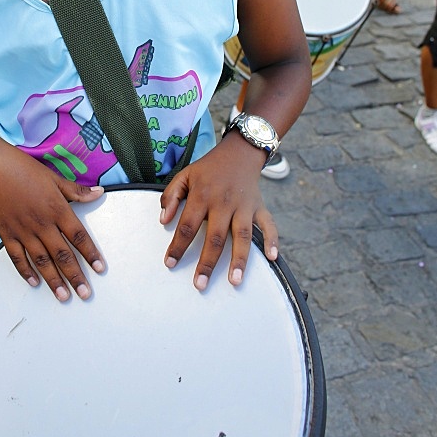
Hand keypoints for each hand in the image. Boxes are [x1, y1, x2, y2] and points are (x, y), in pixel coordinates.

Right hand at [0, 147, 105, 301]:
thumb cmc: (24, 169)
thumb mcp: (54, 177)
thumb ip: (77, 191)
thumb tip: (99, 193)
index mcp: (57, 209)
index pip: (78, 236)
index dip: (90, 254)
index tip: (100, 269)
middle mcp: (42, 223)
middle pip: (62, 254)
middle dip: (75, 276)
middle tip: (85, 293)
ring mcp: (23, 230)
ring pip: (41, 261)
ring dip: (54, 280)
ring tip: (63, 296)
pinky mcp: (7, 234)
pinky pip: (17, 257)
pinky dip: (26, 271)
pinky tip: (34, 282)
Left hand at [159, 137, 277, 289]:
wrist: (238, 152)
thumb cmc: (208, 168)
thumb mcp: (184, 175)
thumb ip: (171, 196)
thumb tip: (163, 220)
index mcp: (202, 195)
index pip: (187, 225)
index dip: (178, 246)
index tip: (169, 263)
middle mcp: (223, 203)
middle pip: (215, 237)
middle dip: (207, 262)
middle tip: (200, 284)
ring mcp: (244, 206)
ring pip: (242, 236)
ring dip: (239, 259)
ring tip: (235, 281)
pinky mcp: (259, 207)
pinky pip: (268, 225)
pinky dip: (272, 240)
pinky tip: (272, 257)